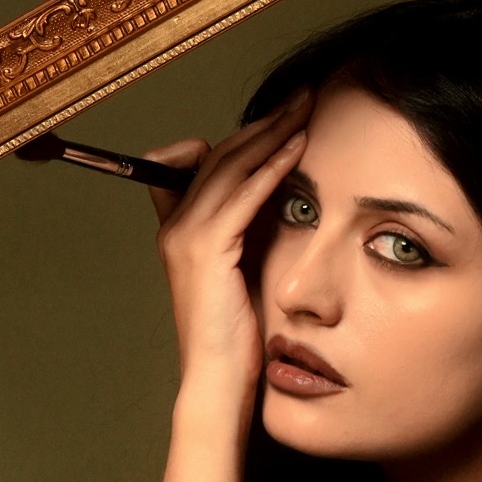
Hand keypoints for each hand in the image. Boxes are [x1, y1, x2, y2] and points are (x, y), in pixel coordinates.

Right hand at [143, 98, 309, 415]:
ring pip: (230, 165)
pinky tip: (299, 149)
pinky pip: (243, 195)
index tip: (283, 120)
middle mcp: (176, 227)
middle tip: (302, 98)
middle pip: (219, 154)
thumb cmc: (237, 339)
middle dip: (264, 121)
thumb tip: (280, 200)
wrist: (219, 383)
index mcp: (179, 229)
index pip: (205, 161)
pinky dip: (271, 167)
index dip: (243, 137)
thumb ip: (248, 236)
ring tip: (305, 110)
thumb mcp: (241, 276)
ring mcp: (186, 237)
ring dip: (271, 132)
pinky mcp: (207, 251)